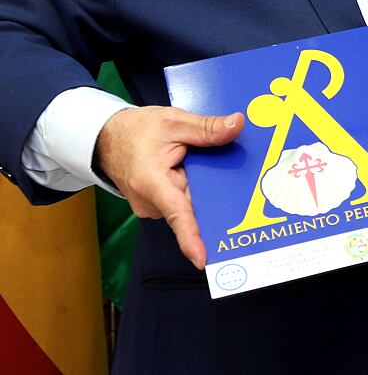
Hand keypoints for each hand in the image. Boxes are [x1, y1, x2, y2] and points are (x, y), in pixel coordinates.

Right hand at [95, 106, 243, 268]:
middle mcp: (151, 203)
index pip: (176, 214)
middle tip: (246, 181)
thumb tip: (237, 125)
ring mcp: (154, 207)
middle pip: (194, 207)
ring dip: (208, 189)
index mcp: (151, 183)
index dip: (190, 238)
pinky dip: (198, 188)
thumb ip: (206, 127)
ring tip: (223, 167)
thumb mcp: (174, 122)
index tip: (203, 258)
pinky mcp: (159, 205)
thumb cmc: (136, 131)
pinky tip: (209, 173)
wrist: (108, 139)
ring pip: (192, 203)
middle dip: (219, 196)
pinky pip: (186, 201)